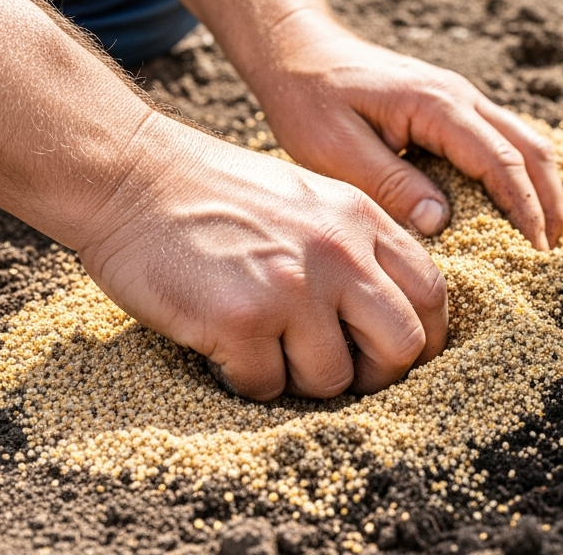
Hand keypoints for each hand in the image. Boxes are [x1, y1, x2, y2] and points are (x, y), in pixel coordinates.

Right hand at [77, 114, 447, 399]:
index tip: (398, 355)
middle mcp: (339, 253)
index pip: (430, 293)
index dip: (423, 337)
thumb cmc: (218, 193)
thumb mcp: (310, 198)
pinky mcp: (241, 321)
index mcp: (362, 220)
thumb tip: (393, 311)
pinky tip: (223, 347)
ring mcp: (292, 288)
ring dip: (301, 380)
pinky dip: (246, 380)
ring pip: (333, 378)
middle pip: (402, 345)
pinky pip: (266, 386)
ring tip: (267, 351)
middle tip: (342, 374)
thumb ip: (357, 243)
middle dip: (378, 374)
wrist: (132, 175)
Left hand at [245, 10, 562, 249]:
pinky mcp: (449, 107)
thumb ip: (391, 183)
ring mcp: (459, 97)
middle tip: (551, 250)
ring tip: (541, 234)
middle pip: (529, 147)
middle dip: (547, 200)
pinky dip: (517, 172)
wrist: (296, 47)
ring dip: (539, 186)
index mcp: (437, 105)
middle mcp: (460, 96)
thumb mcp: (335, 149)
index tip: (535, 250)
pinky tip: (510, 205)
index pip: (500, 161)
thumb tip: (441, 221)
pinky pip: (500, 138)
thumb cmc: (308, 97)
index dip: (524, 207)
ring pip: (522, 140)